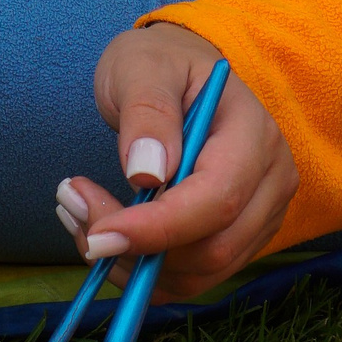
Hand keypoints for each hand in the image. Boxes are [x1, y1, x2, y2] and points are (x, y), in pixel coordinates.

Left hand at [58, 25, 298, 298]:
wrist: (175, 74)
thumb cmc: (159, 64)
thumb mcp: (141, 66)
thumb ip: (147, 112)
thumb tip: (146, 174)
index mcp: (255, 135)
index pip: (218, 198)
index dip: (159, 227)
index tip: (99, 233)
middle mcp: (270, 183)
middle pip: (214, 247)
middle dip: (137, 246)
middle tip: (71, 206)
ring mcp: (259, 217)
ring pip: (199, 273)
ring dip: (131, 261)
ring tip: (77, 213)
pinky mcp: (236, 240)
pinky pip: (190, 278)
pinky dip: (140, 268)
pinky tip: (103, 231)